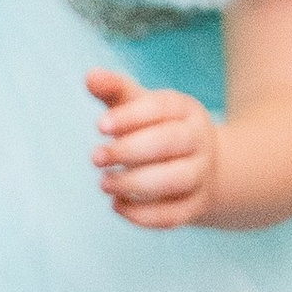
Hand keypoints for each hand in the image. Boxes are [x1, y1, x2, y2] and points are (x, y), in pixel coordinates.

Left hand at [87, 65, 219, 228]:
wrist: (201, 166)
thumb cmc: (158, 129)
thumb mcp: (140, 106)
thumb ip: (115, 90)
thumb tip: (89, 76)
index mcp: (185, 110)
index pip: (161, 107)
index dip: (130, 117)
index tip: (100, 126)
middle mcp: (199, 140)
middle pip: (170, 143)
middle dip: (129, 151)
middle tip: (95, 157)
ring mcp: (200, 175)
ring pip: (174, 180)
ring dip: (134, 184)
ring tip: (104, 184)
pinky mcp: (195, 207)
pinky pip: (172, 215)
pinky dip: (142, 215)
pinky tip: (116, 205)